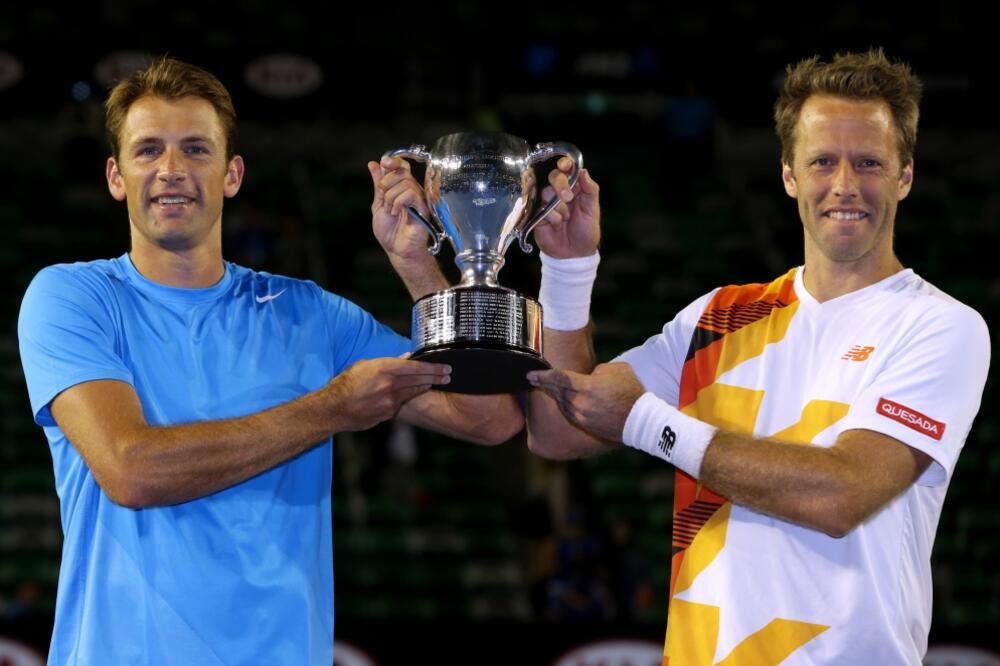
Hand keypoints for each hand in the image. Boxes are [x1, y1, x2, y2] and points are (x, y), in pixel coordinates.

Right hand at [325, 355, 450, 430]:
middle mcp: (389, 385)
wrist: (334, 408)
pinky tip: (407, 394)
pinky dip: (405, 398)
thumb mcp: (365, 365)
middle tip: (448, 375)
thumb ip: (388, 362)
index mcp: (383, 369)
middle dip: (436, 378)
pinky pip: (401, 403)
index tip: (445, 367)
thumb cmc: (346, 383)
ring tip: (434, 383)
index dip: (433, 368)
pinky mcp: (388, 413)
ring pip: (412, 392)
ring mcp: (390, 401)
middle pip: (419, 380)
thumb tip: (407, 358)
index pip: (416, 368)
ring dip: (423, 387)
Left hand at [368, 157, 432, 264]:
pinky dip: (398, 202)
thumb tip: (373, 164)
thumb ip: (378, 184)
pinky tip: (396, 212)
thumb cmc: (389, 231)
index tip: (384, 163)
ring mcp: (419, 199)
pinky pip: (411, 193)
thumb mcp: (378, 204)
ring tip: (390, 211)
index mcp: (402, 188)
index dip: (394, 161)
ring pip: (405, 182)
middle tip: (383, 199)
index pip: (402, 165)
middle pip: (402, 172)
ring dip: (391, 197)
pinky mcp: (424, 207)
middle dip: (387, 183)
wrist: (396, 249)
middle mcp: (413, 191)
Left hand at [526, 362, 644, 440]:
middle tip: (533, 378)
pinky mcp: (585, 425)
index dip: (542, 375)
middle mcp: (580, 403)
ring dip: (555, 395)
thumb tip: (586, 377)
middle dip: (544, 384)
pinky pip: (569, 413)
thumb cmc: (630, 391)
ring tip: (549, 387)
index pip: (558, 378)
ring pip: (562, 403)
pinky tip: (564, 400)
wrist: (640, 419)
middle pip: (556, 391)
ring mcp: (581, 416)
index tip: (529, 374)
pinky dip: (565, 405)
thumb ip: (594, 371)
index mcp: (587, 387)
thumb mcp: (614, 370)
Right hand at [531, 157, 600, 258]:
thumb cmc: (586, 231)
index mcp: (575, 188)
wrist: (575, 254)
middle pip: (554, 176)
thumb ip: (590, 189)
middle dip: (561, 185)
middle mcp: (559, 193)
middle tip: (568, 198)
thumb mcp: (593, 209)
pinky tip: (557, 226)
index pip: (567, 170)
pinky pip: (543, 210)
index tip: (565, 165)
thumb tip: (583, 171)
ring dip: (560, 208)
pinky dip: (553, 218)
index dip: (565, 164)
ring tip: (566, 220)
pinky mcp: (538, 215)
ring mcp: (547, 204)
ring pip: (547, 193)